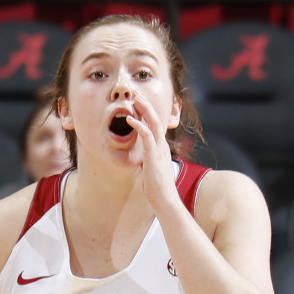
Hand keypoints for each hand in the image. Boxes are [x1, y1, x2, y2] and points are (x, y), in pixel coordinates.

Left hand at [124, 92, 178, 211]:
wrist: (165, 200)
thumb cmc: (157, 188)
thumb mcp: (151, 169)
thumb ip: (148, 160)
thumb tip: (142, 159)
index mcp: (161, 147)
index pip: (154, 124)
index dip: (146, 112)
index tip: (137, 102)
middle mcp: (162, 145)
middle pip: (155, 118)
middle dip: (145, 104)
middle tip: (135, 93)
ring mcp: (159, 149)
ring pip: (152, 122)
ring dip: (143, 109)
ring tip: (134, 99)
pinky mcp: (153, 156)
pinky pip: (146, 136)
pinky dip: (138, 125)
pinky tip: (129, 119)